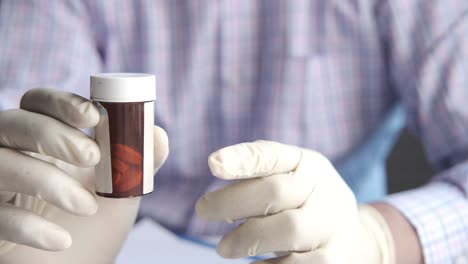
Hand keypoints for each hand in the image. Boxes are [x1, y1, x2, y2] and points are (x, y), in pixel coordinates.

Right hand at [0, 88, 167, 262]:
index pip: (39, 103)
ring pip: (1, 165)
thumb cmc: (95, 221)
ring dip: (48, 182)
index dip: (61, 102)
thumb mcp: (122, 190)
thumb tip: (159, 135)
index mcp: (43, 138)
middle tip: (92, 156)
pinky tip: (62, 240)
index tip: (94, 115)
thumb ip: (139, 162)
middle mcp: (12, 153)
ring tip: (88, 207)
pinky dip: (29, 227)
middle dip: (54, 134)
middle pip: (14, 123)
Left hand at [196, 141, 391, 263]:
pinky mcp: (336, 258)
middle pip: (275, 191)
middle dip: (232, 202)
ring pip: (289, 229)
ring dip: (248, 239)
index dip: (242, 159)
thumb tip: (217, 164)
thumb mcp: (288, 176)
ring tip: (223, 247)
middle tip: (203, 209)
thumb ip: (257, 170)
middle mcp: (324, 189)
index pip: (273, 156)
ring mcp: (333, 223)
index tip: (214, 164)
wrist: (352, 236)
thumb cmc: (302, 200)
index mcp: (307, 163)